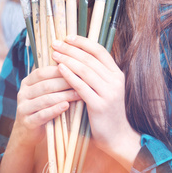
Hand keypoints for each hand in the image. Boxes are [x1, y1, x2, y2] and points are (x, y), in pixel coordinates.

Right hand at [13, 65, 79, 147]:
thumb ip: (53, 81)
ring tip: (79, 95)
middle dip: (65, 83)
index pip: (42, 72)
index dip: (59, 70)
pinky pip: (42, 114)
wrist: (28, 132)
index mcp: (26, 82)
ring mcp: (23, 107)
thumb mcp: (43, 93)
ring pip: (45, 99)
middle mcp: (22, 93)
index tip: (76, 70)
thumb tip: (73, 67)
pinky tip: (66, 106)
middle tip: (82, 82)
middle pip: (45, 85)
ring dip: (63, 96)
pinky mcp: (27, 122)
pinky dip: (55, 110)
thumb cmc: (41, 108)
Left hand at [51, 35, 140, 169]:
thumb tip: (76, 54)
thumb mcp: (105, 87)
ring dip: (68, 60)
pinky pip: (81, 86)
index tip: (67, 37)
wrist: (116, 135)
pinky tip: (59, 69)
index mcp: (117, 73)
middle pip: (89, 59)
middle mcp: (115, 81)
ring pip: (85, 70)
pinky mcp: (99, 105)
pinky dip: (69, 75)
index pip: (99, 51)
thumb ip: (95, 72)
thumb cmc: (105, 109)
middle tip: (56, 43)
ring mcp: (109, 93)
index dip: (83, 42)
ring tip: (54, 54)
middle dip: (71, 49)